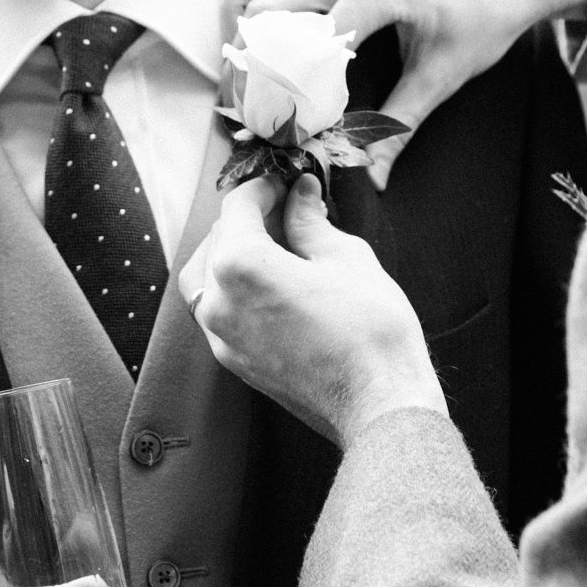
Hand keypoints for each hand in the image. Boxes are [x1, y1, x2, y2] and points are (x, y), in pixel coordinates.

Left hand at [181, 175, 447, 446]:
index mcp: (240, 265)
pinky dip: (233, 288)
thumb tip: (300, 193)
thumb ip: (310, 221)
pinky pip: (217, 311)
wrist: (379, 403)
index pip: (238, 206)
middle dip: (249, 218)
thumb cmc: (369, 327)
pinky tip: (271, 284)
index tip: (289, 184)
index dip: (265, 187)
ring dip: (232, 253)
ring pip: (207, 277)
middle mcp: (219, 301)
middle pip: (218, 239)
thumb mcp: (344, 257)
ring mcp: (221, 336)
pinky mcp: (234, 362)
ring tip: (275, 247)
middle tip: (288, 209)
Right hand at [220, 0, 586, 187]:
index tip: (279, 133)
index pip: (302, 52)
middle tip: (244, 101)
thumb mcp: (445, 74)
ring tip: (239, 46)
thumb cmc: (488, 15)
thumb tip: (372, 177)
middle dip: (249, 57)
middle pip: (267, 9)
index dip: (284, 97)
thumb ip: (401, 125)